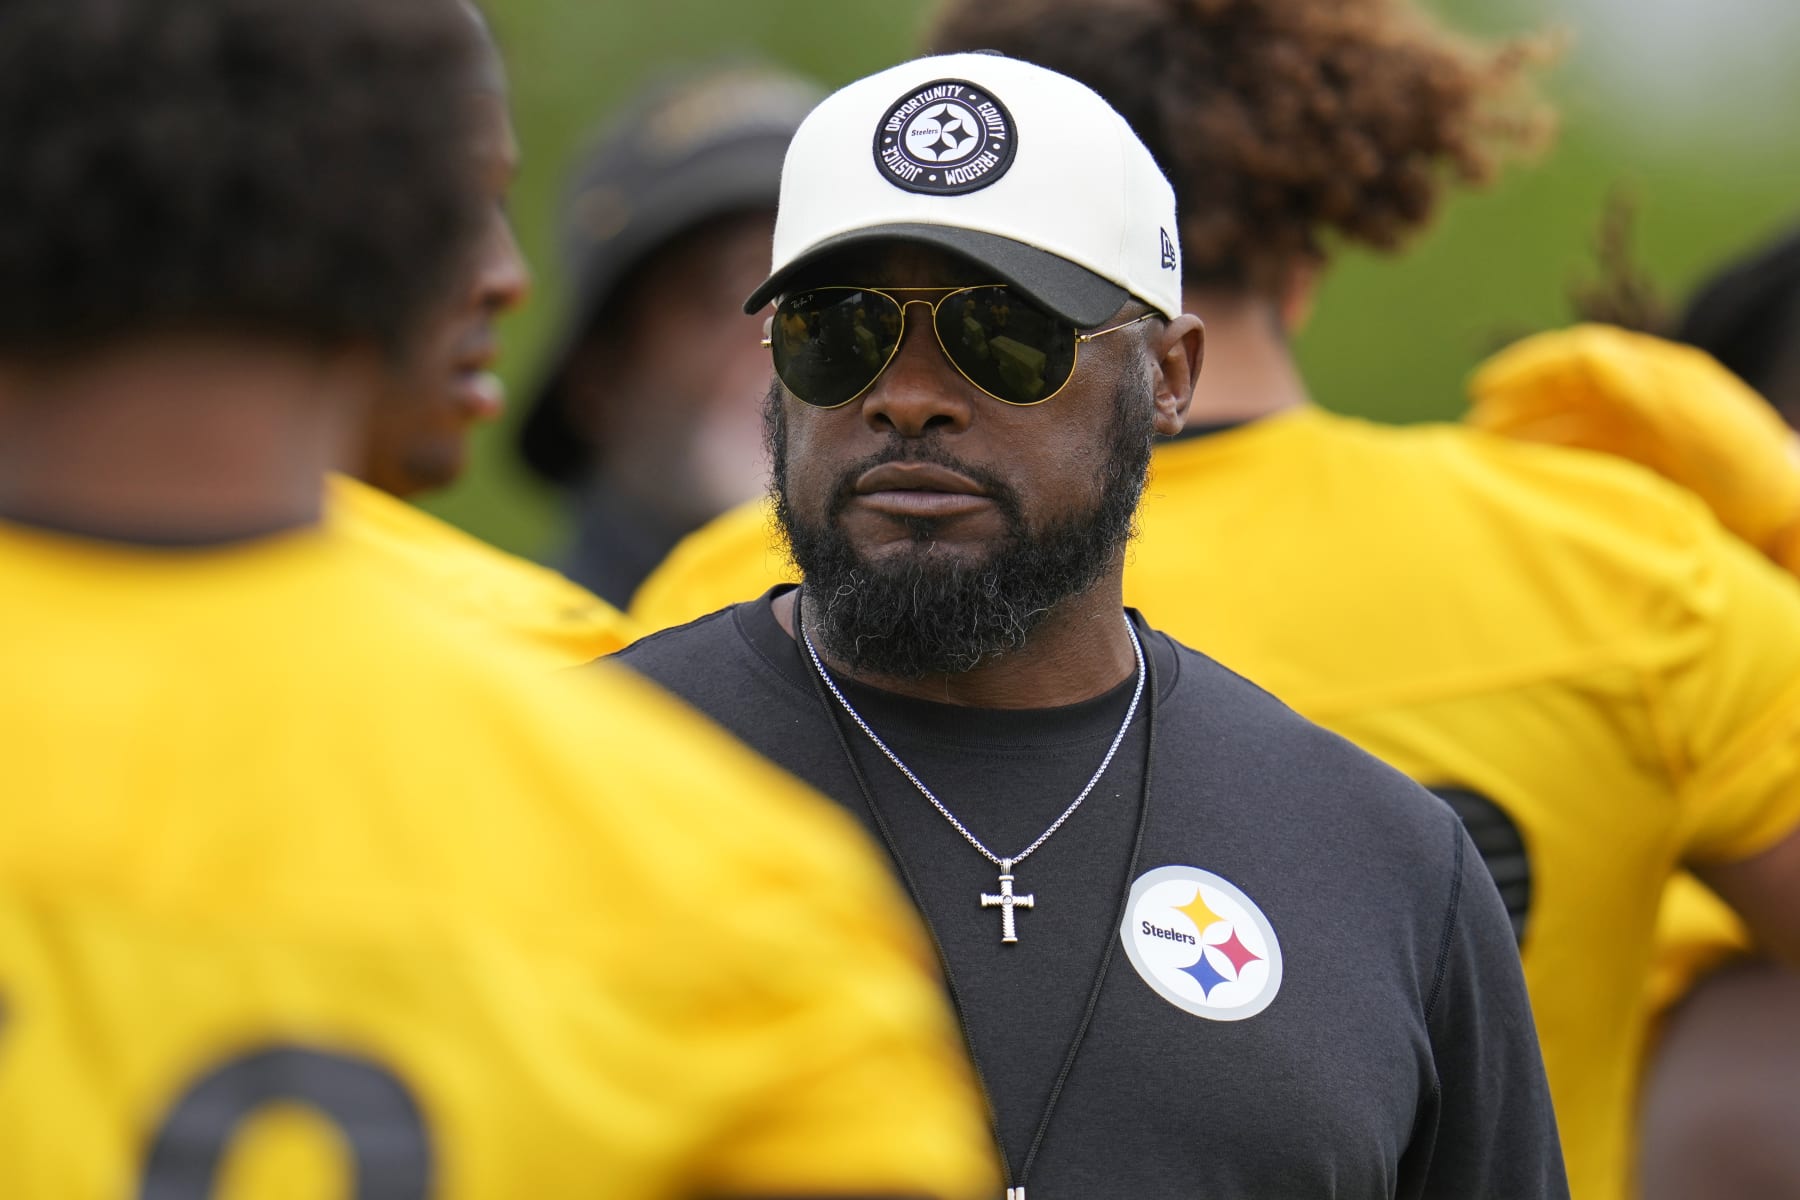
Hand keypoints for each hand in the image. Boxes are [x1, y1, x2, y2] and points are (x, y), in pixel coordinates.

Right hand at [1467, 325, 1799, 569]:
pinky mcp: (1641, 468)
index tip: (1480, 393)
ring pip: (1565, 426)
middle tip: (1469, 439)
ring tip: (1486, 466)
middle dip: (1512, 408)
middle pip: (1563, 390)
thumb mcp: (1701, 426)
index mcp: (1660, 375)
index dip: (1525, 370)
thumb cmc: (1751, 475)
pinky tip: (1524, 487)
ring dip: (1523, 440)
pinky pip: (1580, 458)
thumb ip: (1646, 389)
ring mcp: (1642, 433)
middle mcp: (1645, 397)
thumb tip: (1590, 352)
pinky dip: (1547, 467)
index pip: (1577, 356)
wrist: (1786, 523)